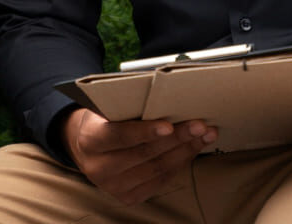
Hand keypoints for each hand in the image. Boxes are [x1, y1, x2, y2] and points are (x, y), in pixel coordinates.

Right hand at [61, 107, 212, 204]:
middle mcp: (99, 168)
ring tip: (204, 136)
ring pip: (157, 169)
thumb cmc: (103, 120)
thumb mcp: (106, 108)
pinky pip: (160, 181)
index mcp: (90, 140)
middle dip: (176, 139)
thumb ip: (127, 105)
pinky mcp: (128, 197)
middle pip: (144, 154)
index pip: (119, 136)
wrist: (87, 149)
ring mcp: (114, 186)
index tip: (168, 125)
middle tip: (199, 125)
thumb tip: (166, 96)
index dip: (145, 131)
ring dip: (185, 151)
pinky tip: (191, 149)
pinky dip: (179, 164)